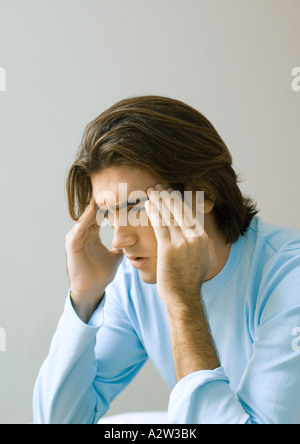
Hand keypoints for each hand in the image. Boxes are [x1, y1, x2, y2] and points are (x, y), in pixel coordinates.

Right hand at [65, 197, 123, 320]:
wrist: (92, 290)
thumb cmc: (102, 274)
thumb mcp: (116, 256)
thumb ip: (123, 246)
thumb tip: (135, 239)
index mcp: (92, 234)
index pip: (101, 215)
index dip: (111, 206)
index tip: (123, 196)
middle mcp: (83, 233)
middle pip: (93, 213)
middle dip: (103, 202)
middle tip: (114, 188)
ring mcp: (76, 237)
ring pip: (86, 218)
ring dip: (94, 207)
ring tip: (104, 194)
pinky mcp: (72, 245)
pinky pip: (79, 228)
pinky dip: (86, 219)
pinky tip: (93, 210)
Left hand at [145, 184, 215, 310]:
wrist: (184, 297)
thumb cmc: (189, 279)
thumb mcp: (203, 258)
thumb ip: (202, 243)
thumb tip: (201, 232)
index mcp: (203, 238)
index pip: (190, 212)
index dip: (179, 199)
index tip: (170, 190)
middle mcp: (195, 238)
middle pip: (179, 210)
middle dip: (168, 195)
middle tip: (158, 185)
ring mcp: (183, 243)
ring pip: (169, 215)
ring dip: (159, 200)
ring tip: (151, 190)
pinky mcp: (169, 249)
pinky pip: (160, 225)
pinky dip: (153, 213)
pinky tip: (148, 205)